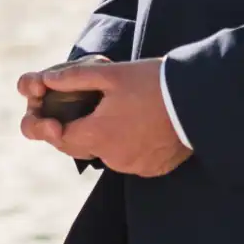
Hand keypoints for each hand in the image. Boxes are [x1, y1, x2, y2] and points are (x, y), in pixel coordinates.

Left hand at [17, 57, 189, 176]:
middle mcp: (112, 158)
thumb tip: (44, 80)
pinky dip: (130, 144)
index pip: (60, 138)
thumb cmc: (154, 83)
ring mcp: (134, 166)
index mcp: (98, 135)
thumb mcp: (111, 74)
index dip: (51, 126)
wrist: (200, 102)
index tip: (51, 116)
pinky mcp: (152, 169)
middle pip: (83, 147)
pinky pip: (131, 158)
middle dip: (79, 128)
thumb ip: (74, 78)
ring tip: (122, 111)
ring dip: (107, 136)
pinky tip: (141, 124)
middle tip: (90, 106)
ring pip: (107, 152)